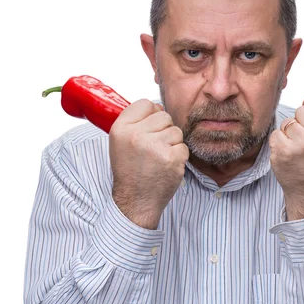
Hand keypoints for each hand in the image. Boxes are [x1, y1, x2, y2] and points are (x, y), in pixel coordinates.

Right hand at [109, 99, 189, 228]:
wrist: (136, 200)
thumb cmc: (130, 170)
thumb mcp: (120, 143)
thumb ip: (135, 123)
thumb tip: (157, 107)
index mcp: (121, 129)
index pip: (145, 103)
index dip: (151, 114)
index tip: (149, 128)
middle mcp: (136, 135)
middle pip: (164, 116)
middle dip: (163, 130)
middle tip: (154, 148)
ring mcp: (155, 147)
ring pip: (176, 131)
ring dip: (172, 144)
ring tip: (159, 158)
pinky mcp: (172, 158)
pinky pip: (183, 147)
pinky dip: (178, 157)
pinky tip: (166, 166)